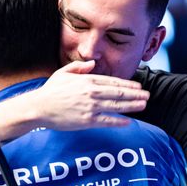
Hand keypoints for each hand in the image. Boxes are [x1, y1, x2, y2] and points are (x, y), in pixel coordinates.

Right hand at [25, 61, 149, 129]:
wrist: (39, 108)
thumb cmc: (50, 91)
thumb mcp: (64, 73)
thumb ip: (79, 67)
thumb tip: (92, 64)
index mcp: (87, 80)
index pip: (113, 82)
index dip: (128, 85)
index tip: (138, 86)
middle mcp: (92, 93)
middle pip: (119, 93)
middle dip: (135, 94)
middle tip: (147, 95)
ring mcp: (91, 107)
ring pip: (117, 106)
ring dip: (132, 105)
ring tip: (143, 105)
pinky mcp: (88, 120)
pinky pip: (107, 121)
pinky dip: (119, 121)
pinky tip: (128, 121)